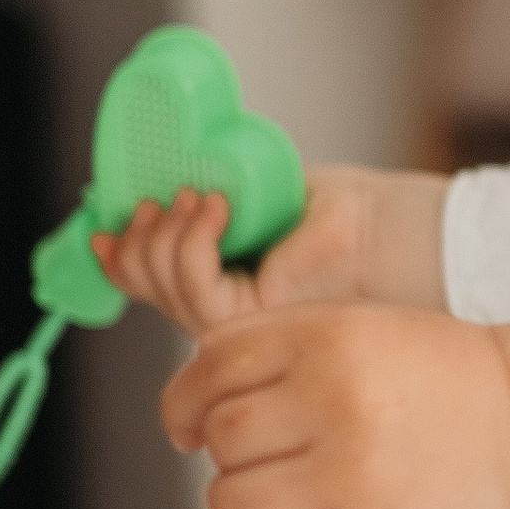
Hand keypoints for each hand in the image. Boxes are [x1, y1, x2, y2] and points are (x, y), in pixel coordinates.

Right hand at [93, 167, 448, 336]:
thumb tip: (170, 183)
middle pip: (147, 286)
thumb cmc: (356, 212)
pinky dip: (194, 242)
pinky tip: (214, 207)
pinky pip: (198, 287)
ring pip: (166, 288)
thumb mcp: (274, 195)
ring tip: (201, 196)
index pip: (152, 285)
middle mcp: (230, 313)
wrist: (405, 232)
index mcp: (229, 284)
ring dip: (168, 234)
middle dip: (138, 239)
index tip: (104, 222)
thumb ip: (223, 200)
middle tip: (168, 197)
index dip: (118, 259)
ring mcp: (241, 325)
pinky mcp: (257, 322)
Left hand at [161, 308, 509, 508]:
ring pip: (228, 501)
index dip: (185, 398)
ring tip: (280, 486)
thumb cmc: (432, 372)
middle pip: (219, 437)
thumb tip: (183, 403)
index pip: (209, 367)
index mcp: (329, 339)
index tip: (192, 418)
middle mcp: (335, 403)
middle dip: (222, 447)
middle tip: (260, 449)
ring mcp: (349, 476)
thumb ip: (268, 343)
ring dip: (240, 496)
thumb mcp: (355, 324)